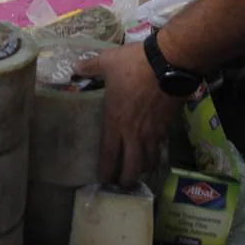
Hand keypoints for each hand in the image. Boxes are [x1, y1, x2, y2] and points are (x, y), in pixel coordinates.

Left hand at [75, 44, 181, 185]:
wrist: (169, 63)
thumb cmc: (134, 64)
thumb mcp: (108, 61)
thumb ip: (91, 66)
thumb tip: (75, 66)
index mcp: (116, 121)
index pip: (109, 153)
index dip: (106, 170)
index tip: (103, 180)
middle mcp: (135, 132)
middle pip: (132, 166)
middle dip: (127, 178)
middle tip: (123, 183)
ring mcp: (154, 131)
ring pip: (149, 159)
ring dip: (143, 168)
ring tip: (139, 171)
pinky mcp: (169, 125)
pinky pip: (161, 145)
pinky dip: (157, 152)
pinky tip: (155, 151)